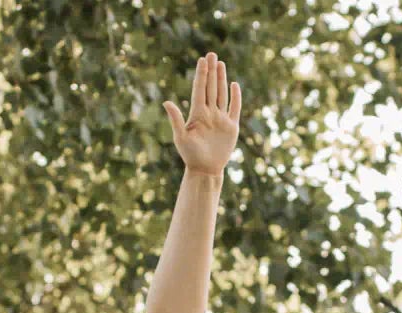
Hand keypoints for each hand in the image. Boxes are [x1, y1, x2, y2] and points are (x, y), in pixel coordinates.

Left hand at [163, 53, 241, 177]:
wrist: (205, 170)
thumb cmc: (190, 155)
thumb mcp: (181, 137)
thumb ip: (175, 119)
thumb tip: (165, 102)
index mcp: (197, 113)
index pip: (199, 89)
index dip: (201, 75)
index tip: (202, 60)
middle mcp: (209, 113)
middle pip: (210, 87)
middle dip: (211, 71)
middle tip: (211, 54)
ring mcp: (221, 119)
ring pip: (221, 94)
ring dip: (221, 79)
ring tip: (220, 63)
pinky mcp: (231, 127)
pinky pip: (234, 108)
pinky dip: (235, 97)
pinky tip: (234, 84)